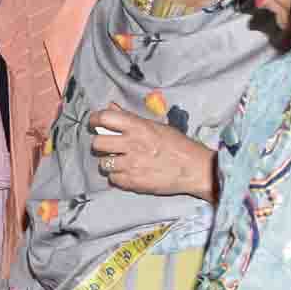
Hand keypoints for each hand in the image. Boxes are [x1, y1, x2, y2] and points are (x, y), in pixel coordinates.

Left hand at [89, 105, 216, 201]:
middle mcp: (132, 145)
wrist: (194, 169)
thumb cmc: (177, 145)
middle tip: (108, 146)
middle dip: (100, 144)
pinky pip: (113, 179)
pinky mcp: (133, 182)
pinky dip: (118, 177)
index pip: (105, 118)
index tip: (96, 123)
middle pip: (97, 143)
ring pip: (103, 164)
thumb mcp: (155, 126)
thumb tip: (110, 107)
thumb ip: (129, 117)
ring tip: (120, 161)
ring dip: (109, 162)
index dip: (96, 120)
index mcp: (138, 127)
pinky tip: (128, 172)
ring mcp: (131, 165)